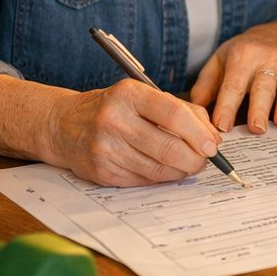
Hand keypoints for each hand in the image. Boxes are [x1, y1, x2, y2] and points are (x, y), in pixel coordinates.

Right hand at [42, 78, 221, 186]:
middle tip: (204, 161)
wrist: (64, 125)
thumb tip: (212, 137)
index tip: (212, 146)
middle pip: (169, 148)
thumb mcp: (143, 96)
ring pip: (158, 170)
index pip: (174, 115)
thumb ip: (182, 110)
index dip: (199, 134)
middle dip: (195, 159)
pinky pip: (142, 181)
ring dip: (181, 171)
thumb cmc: (113, 108)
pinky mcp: (101, 172)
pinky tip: (164, 170)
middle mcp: (114, 120)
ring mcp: (105, 148)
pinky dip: (160, 178)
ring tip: (187, 165)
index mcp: (129, 94)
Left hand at [190, 22, 276, 132]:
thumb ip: (206, 86)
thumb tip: (195, 111)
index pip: (234, 84)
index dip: (228, 106)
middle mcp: (267, 59)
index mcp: (242, 55)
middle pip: (262, 86)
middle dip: (259, 108)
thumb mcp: (219, 61)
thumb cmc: (242, 55)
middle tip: (255, 129)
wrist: (276, 37)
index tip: (222, 126)